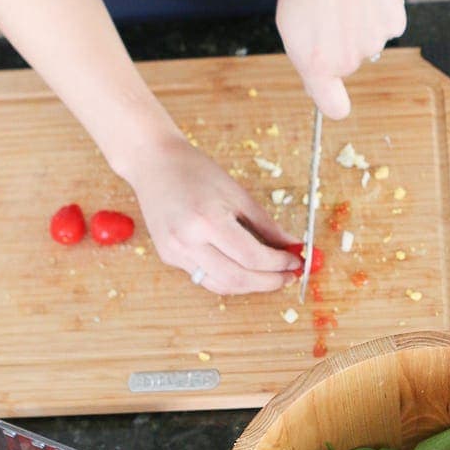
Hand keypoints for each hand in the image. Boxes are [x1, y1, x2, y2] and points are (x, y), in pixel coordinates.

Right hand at [124, 133, 299, 294]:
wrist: (154, 163)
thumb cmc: (196, 171)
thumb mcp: (238, 194)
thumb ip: (267, 225)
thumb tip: (293, 245)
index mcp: (207, 221)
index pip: (252, 257)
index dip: (279, 264)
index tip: (296, 261)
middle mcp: (187, 241)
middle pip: (237, 278)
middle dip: (268, 282)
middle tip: (288, 277)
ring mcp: (175, 253)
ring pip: (221, 285)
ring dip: (250, 286)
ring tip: (271, 278)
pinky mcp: (169, 257)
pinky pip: (205, 277)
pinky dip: (229, 279)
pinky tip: (245, 271)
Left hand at [276, 0, 406, 118]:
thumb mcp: (290, 21)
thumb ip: (306, 57)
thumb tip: (321, 79)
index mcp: (317, 64)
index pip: (333, 106)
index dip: (335, 103)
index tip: (336, 99)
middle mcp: (349, 60)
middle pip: (346, 65)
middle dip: (337, 45)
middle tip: (327, 10)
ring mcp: (374, 43)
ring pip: (366, 44)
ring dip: (357, 25)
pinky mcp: (394, 22)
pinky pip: (384, 26)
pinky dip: (377, 12)